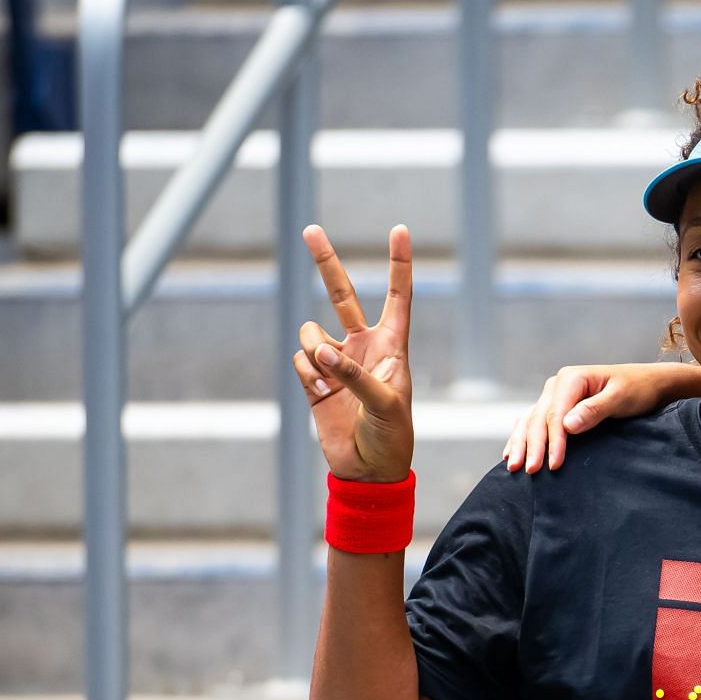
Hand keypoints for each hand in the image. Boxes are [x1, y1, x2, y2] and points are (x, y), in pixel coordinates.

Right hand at [291, 224, 413, 482]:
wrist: (367, 469)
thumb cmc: (391, 436)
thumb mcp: (384, 404)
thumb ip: (353, 375)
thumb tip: (322, 351)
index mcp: (392, 345)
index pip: (397, 296)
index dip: (398, 264)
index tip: (400, 229)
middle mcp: (362, 346)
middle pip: (341, 294)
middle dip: (326, 263)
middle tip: (310, 230)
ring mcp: (336, 362)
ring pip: (311, 333)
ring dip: (315, 351)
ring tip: (328, 378)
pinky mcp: (313, 380)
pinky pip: (300, 360)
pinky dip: (306, 373)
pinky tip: (320, 393)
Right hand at [501, 362, 700, 473]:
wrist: (649, 384)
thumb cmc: (638, 390)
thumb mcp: (621, 398)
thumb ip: (594, 410)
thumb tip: (566, 425)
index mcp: (571, 379)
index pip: (555, 415)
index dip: (553, 441)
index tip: (554, 465)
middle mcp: (558, 385)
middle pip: (538, 418)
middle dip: (532, 446)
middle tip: (528, 471)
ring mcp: (555, 395)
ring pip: (530, 420)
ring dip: (521, 443)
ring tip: (513, 466)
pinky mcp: (558, 406)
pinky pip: (534, 422)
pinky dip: (523, 437)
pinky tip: (512, 453)